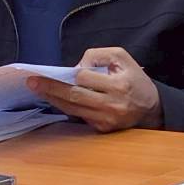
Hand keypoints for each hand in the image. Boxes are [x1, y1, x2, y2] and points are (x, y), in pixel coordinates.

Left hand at [27, 47, 161, 132]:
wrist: (151, 108)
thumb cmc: (135, 79)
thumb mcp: (122, 58)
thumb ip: (98, 56)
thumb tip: (75, 67)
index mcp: (119, 85)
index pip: (85, 78)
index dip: (72, 73)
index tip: (59, 70)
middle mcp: (112, 105)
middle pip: (74, 96)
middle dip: (51, 88)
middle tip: (32, 82)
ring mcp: (106, 120)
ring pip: (72, 108)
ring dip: (53, 99)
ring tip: (38, 90)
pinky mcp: (102, 129)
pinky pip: (79, 116)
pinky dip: (66, 107)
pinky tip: (55, 99)